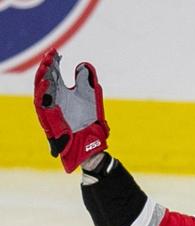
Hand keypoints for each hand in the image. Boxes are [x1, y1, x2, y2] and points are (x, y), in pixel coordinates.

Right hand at [33, 49, 108, 172]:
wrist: (90, 142)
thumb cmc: (89, 122)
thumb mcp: (91, 98)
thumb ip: (88, 82)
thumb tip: (85, 65)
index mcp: (62, 92)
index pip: (54, 73)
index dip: (54, 62)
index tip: (56, 51)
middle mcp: (54, 97)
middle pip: (46, 78)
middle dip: (47, 66)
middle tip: (50, 55)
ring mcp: (50, 107)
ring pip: (41, 89)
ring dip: (43, 76)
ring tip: (47, 65)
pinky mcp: (48, 118)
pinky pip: (42, 104)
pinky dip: (43, 92)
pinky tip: (48, 82)